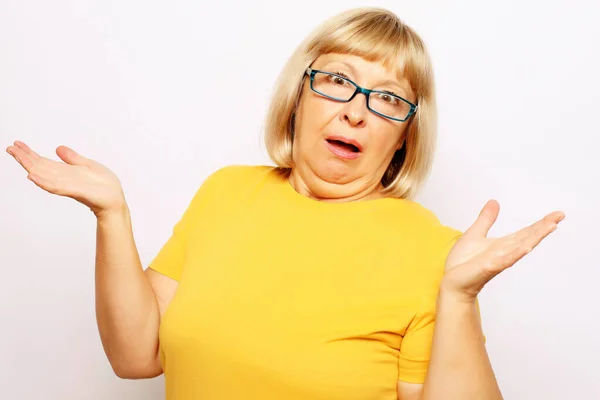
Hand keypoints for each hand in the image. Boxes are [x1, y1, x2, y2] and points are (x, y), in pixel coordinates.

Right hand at [6, 141, 126, 217]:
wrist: (115, 200)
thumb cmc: (104, 186)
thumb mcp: (88, 165)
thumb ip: (73, 158)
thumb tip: (58, 148)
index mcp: (66, 172)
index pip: (43, 162)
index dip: (30, 153)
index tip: (17, 144)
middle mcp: (63, 178)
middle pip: (40, 167)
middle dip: (25, 158)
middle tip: (10, 148)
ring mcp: (68, 185)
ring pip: (45, 175)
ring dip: (31, 167)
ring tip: (17, 157)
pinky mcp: (76, 191)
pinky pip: (58, 186)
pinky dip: (45, 182)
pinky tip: (33, 176)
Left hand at [440, 200, 564, 301]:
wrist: (453, 282)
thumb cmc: (463, 263)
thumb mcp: (475, 234)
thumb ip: (486, 219)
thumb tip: (494, 202)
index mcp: (503, 244)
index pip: (526, 232)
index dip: (541, 224)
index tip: (557, 214)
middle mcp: (505, 252)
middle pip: (528, 237)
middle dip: (543, 227)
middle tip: (559, 216)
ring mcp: (499, 260)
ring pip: (521, 247)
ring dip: (535, 237)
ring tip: (550, 226)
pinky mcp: (488, 267)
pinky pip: (504, 260)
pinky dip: (515, 254)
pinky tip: (526, 247)